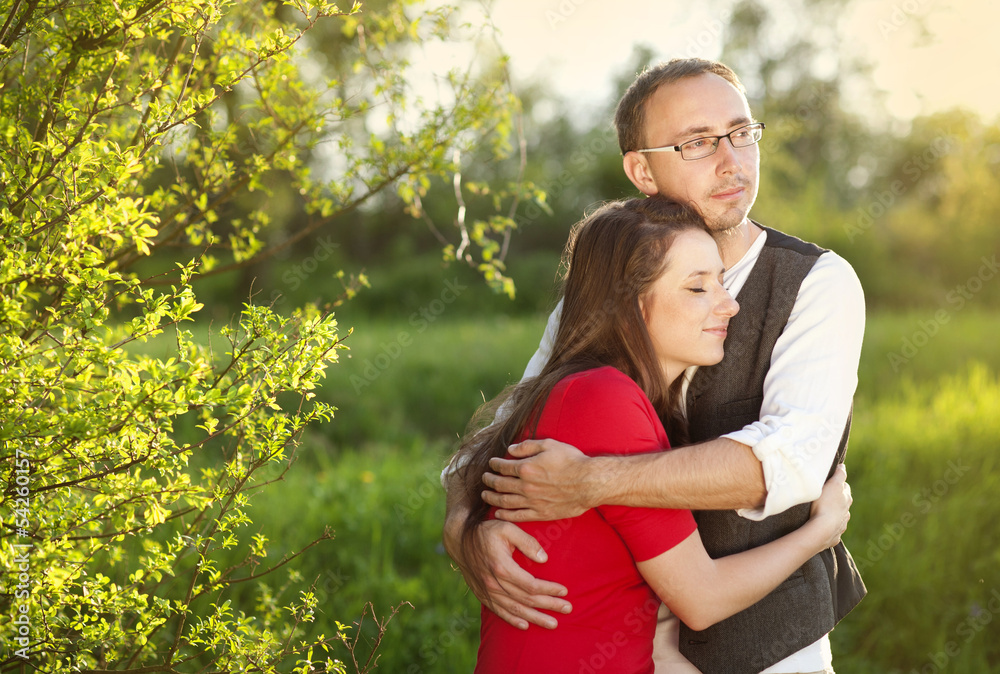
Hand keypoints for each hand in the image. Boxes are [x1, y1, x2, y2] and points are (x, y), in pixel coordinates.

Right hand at [447, 519, 571, 629]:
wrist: (460, 540)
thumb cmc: (486, 531)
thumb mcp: (507, 527)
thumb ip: (527, 542)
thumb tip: (544, 559)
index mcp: (502, 567)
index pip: (531, 585)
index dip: (549, 589)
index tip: (564, 590)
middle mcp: (494, 583)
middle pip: (526, 599)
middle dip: (549, 605)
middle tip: (567, 608)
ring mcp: (488, 591)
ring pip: (515, 609)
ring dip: (535, 618)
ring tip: (552, 623)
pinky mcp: (483, 595)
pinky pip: (499, 611)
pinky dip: (513, 620)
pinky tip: (525, 626)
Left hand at [481, 438, 593, 521]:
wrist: (589, 482)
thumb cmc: (571, 461)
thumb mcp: (549, 444)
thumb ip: (527, 446)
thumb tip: (510, 449)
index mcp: (526, 468)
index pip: (503, 466)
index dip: (494, 464)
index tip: (492, 463)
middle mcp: (525, 486)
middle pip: (500, 485)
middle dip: (489, 480)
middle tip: (485, 478)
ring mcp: (532, 502)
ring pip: (505, 501)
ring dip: (492, 498)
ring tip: (485, 495)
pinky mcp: (541, 513)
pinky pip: (518, 516)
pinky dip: (505, 515)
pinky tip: (498, 512)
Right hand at [807, 464, 851, 550]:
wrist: (821, 529)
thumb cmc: (825, 504)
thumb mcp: (833, 484)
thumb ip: (840, 475)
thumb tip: (843, 466)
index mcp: (846, 498)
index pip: (844, 487)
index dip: (839, 483)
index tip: (833, 481)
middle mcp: (846, 511)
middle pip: (843, 502)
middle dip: (838, 498)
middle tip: (828, 495)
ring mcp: (841, 525)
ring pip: (839, 516)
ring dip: (834, 513)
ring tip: (823, 511)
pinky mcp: (834, 536)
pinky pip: (833, 530)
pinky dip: (830, 526)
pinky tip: (822, 526)